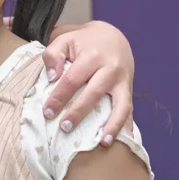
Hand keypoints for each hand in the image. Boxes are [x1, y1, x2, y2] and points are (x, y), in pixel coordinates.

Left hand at [42, 21, 134, 143]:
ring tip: (103, 143)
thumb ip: (53, 55)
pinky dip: (128, 125)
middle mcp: (111, 68)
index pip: (73, 79)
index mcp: (93, 55)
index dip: (59, 96)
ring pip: (121, 104)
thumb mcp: (65, 40)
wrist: (113, 36)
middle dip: (79, 112)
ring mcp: (123, 80)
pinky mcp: (129, 89)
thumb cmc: (83, 42)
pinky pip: (130, 109)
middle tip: (64, 127)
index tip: (47, 112)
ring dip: (113, 124)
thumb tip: (52, 77)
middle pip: (95, 93)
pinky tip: (126, 140)